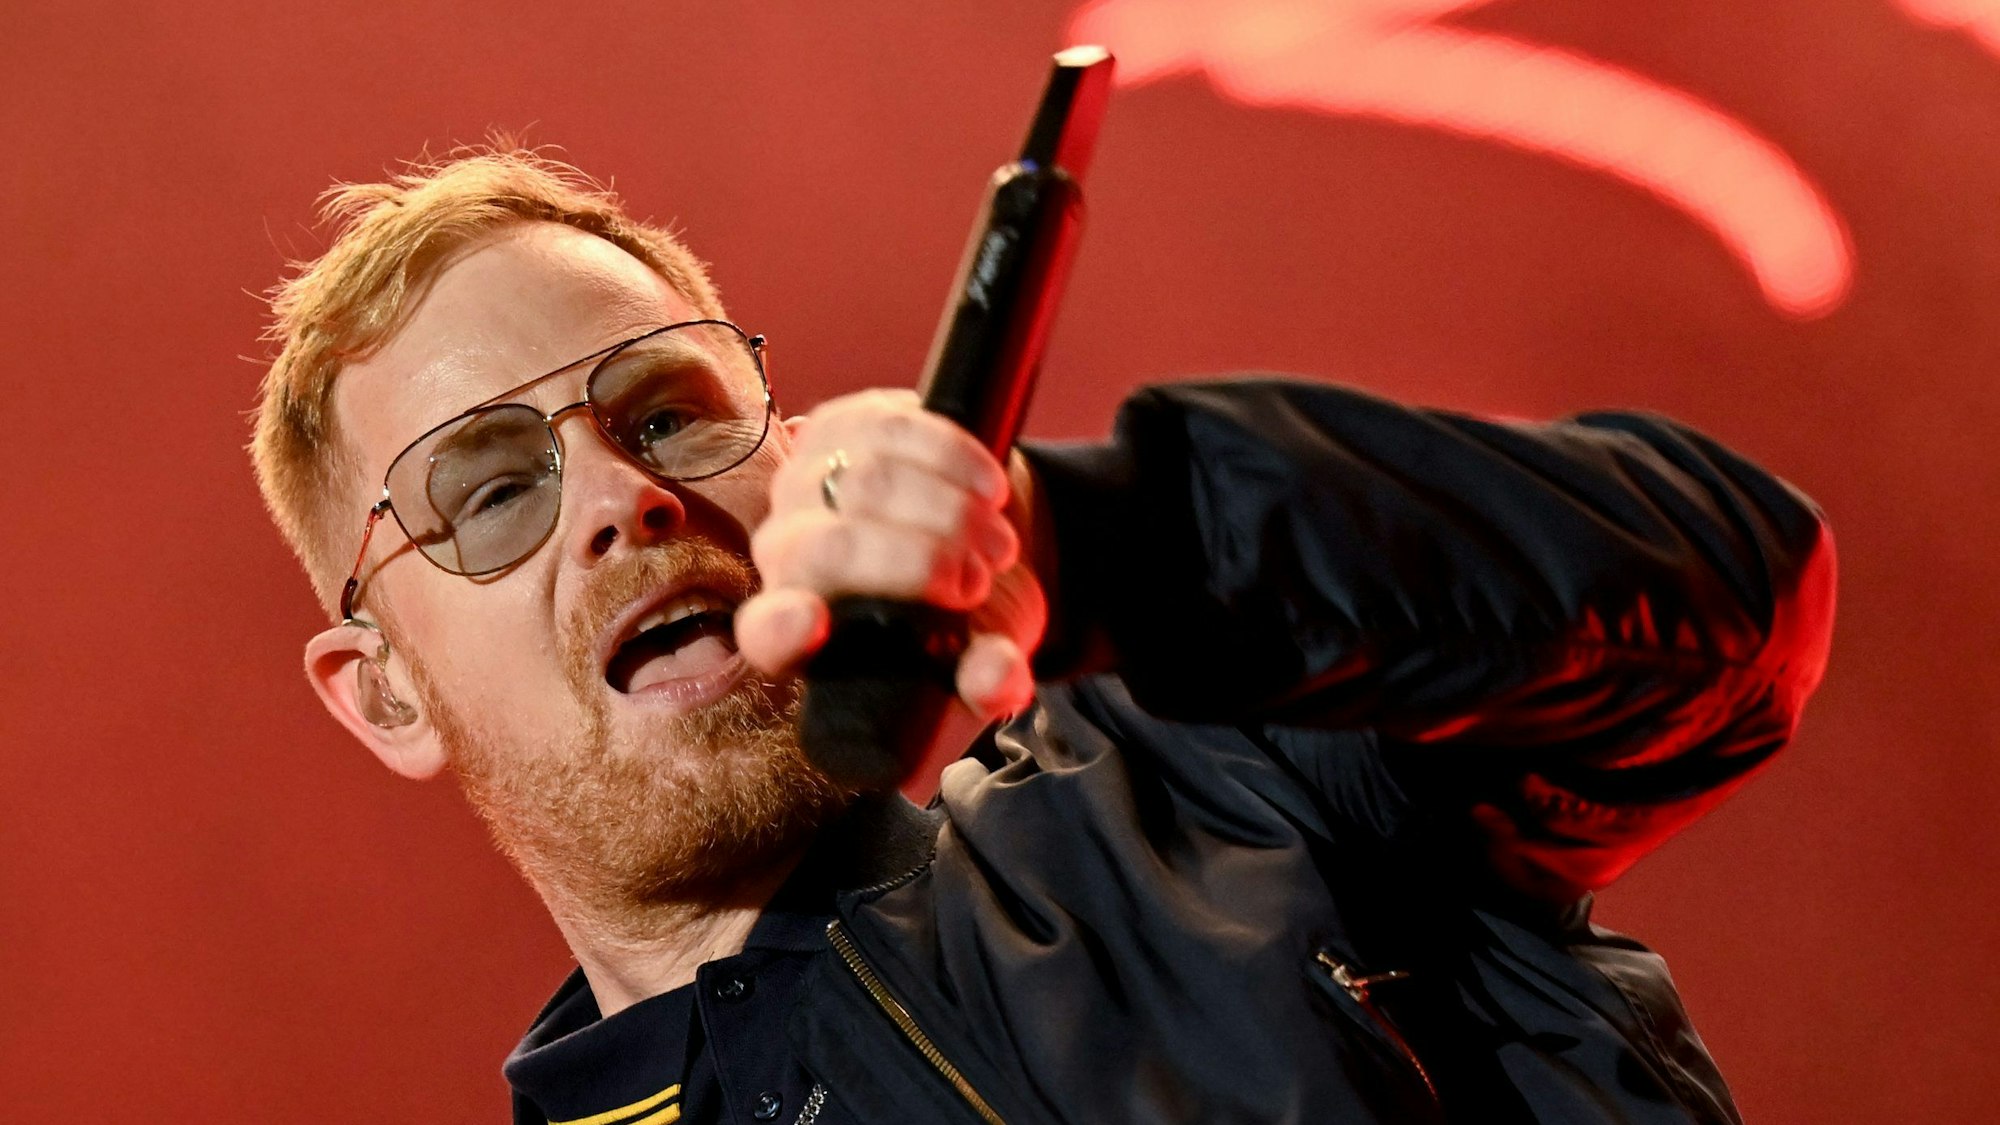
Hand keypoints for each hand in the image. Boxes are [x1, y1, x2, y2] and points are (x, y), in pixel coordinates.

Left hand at [736, 389, 1047, 749]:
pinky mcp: (841, 424)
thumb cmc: (967, 618)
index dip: (781, 628)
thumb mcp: (982, 662)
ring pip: (867, 481)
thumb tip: (996, 677)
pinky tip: (989, 490)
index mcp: (798, 633)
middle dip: (920, 562)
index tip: (811, 622)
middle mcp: (784, 554)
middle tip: (979, 582)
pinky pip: (890, 427)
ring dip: (951, 512)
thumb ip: (990, 683)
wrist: (977, 538)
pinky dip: (954, 459)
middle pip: (831, 546)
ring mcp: (804, 482)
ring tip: (996, 545)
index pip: (766, 634)